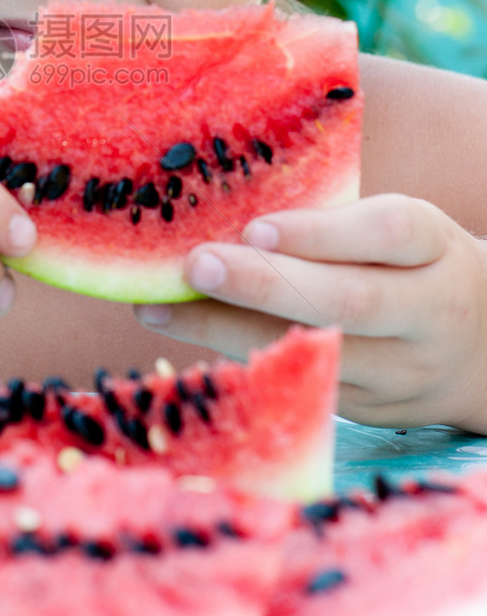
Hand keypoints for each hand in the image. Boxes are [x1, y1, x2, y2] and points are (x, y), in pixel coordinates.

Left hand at [135, 194, 486, 432]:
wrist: (484, 351)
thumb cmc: (419, 266)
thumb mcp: (404, 230)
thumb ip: (339, 222)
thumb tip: (230, 207)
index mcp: (436, 247)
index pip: (388, 232)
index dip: (321, 232)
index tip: (256, 225)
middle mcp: (427, 311)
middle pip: (348, 300)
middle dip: (264, 284)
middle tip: (195, 265)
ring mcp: (402, 369)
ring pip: (316, 352)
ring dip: (230, 330)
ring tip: (160, 309)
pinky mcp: (372, 409)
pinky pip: (302, 385)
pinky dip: (241, 363)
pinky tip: (188, 344)